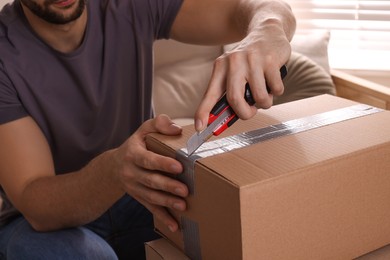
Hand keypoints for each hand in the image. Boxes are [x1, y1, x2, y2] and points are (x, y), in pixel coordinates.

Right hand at [113, 114, 187, 231]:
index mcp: (133, 154)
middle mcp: (131, 172)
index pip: (147, 159)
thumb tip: (176, 128)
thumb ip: (159, 124)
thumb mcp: (144, 130)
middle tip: (185, 190)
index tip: (179, 167)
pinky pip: (150, 208)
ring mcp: (133, 187)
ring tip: (183, 205)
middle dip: (168, 186)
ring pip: (150, 196)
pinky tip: (175, 225)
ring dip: (167, 202)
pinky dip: (163, 217)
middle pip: (150, 180)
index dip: (162, 164)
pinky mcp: (138, 197)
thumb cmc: (136, 145)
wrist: (114, 166)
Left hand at [194, 19, 291, 131]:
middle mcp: (233, 62)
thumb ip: (228, 94)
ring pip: (259, 98)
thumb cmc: (248, 61)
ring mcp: (253, 60)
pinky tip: (273, 80)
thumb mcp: (233, 73)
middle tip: (250, 112)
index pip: (210, 94)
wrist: (267, 32)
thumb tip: (224, 120)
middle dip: (245, 113)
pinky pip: (276, 90)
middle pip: (235, 100)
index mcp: (220, 67)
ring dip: (264, 102)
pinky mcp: (271, 61)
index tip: (200, 127)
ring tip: (264, 92)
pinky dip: (276, 91)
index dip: (204, 112)